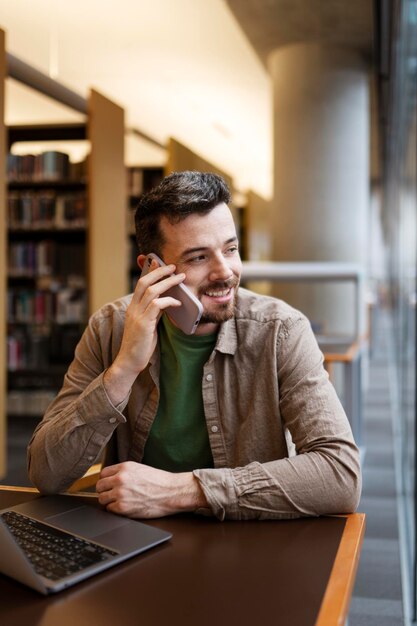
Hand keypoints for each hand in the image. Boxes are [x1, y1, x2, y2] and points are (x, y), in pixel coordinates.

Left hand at [95, 461, 207, 517]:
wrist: (172, 492)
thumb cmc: (159, 481)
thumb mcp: (140, 469)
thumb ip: (124, 472)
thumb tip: (110, 479)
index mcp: (124, 467)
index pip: (103, 473)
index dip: (106, 480)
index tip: (109, 485)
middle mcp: (120, 479)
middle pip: (99, 486)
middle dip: (105, 491)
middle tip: (113, 495)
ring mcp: (120, 493)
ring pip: (102, 499)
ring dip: (109, 501)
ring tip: (120, 501)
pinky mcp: (123, 507)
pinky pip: (109, 509)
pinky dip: (115, 510)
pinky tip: (126, 507)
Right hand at [104, 260, 184, 403]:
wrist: (129, 362)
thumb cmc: (140, 345)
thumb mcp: (148, 325)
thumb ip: (153, 312)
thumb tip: (166, 302)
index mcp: (133, 307)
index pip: (140, 283)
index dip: (149, 271)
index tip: (158, 262)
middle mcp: (133, 309)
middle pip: (144, 282)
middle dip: (159, 272)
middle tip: (173, 266)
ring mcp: (137, 316)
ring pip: (151, 290)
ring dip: (168, 282)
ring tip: (180, 277)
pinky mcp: (143, 324)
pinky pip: (157, 305)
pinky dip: (169, 301)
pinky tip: (178, 303)